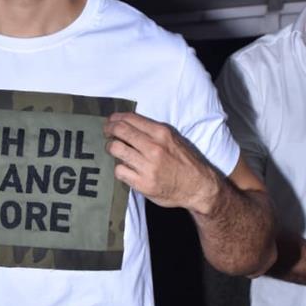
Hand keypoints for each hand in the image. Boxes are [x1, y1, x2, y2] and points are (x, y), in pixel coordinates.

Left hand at [103, 112, 219, 212]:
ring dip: (110, 148)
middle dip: (108, 130)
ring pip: (116, 149)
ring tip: (113, 150)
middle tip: (107, 133)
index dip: (115, 118)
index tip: (110, 121)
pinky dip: (119, 168)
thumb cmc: (185, 162)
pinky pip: (119, 170)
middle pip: (120, 131)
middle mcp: (154, 148)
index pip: (130, 119)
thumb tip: (128, 124)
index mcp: (162, 133)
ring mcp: (148, 166)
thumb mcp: (173, 139)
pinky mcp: (143, 183)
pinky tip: (124, 167)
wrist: (198, 186)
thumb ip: (153, 132)